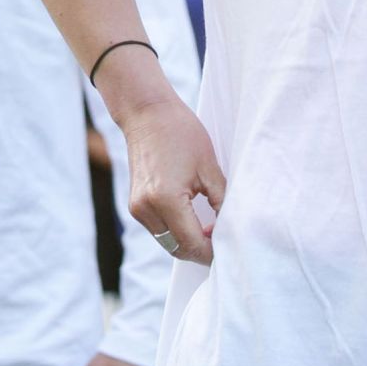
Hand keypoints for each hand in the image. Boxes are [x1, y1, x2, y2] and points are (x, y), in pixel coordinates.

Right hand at [125, 95, 226, 264]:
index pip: (192, 243)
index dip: (212, 252)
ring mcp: (137, 208)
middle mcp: (147, 209)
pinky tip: (195, 222)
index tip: (230, 249)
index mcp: (166, 199)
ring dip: (188, 242)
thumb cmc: (181, 132)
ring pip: (167, 242)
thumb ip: (221, 200)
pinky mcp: (135, 205)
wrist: (147, 113)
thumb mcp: (209, 166)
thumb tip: (230, 227)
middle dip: (201, 251)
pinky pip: (159, 230)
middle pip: (177, 249)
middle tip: (224, 243)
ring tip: (212, 231)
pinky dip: (176, 232)